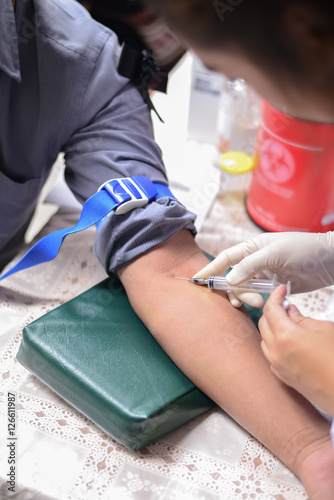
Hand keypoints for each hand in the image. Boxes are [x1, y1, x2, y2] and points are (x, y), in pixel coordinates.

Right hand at [193, 231, 333, 306]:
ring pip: (243, 289)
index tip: (197, 280)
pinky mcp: (273, 287)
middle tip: (245, 301)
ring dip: (246, 297)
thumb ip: (250, 266)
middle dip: (234, 290)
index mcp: (252, 248)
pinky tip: (259, 305)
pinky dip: (254, 301)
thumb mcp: (274, 253)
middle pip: (232, 278)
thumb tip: (229, 280)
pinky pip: (256, 295)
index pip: (225, 258)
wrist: (327, 260)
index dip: (211, 268)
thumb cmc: (302, 249)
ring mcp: (263, 275)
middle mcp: (254, 261)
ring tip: (259, 303)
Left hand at [259, 285, 333, 415]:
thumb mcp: (324, 329)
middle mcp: (276, 351)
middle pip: (264, 323)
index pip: (271, 309)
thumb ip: (303, 318)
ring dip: (272, 328)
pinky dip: (274, 344)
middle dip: (273, 311)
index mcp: (285, 336)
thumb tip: (291, 312)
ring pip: (264, 340)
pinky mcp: (282, 377)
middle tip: (287, 304)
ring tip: (289, 322)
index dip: (276, 296)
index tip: (282, 289)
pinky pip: (270, 355)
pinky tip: (288, 341)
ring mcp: (277, 366)